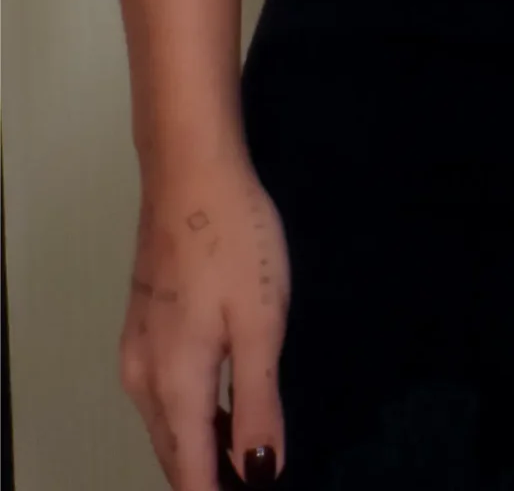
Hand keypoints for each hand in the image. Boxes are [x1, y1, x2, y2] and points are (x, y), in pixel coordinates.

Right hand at [120, 148, 289, 487]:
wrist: (190, 170)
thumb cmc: (233, 240)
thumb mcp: (261, 324)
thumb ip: (258, 405)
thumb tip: (259, 474)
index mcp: (175, 384)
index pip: (190, 475)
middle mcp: (143, 378)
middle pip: (174, 455)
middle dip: (211, 477)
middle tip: (258, 477)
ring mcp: (136, 349)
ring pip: (167, 425)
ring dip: (202, 447)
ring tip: (249, 452)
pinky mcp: (142, 325)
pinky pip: (162, 393)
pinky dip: (191, 413)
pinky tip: (225, 402)